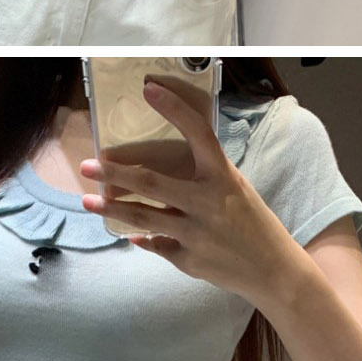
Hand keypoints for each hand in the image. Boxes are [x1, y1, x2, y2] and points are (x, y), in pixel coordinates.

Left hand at [81, 71, 271, 291]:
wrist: (273, 270)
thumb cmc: (253, 222)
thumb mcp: (234, 189)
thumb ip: (203, 179)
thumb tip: (161, 173)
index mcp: (222, 176)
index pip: (197, 133)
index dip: (173, 108)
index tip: (149, 89)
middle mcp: (207, 202)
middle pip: (151, 183)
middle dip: (114, 173)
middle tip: (87, 165)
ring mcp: (196, 233)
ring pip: (143, 217)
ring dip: (112, 207)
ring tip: (89, 201)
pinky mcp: (188, 260)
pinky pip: (156, 243)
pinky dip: (141, 237)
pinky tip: (128, 233)